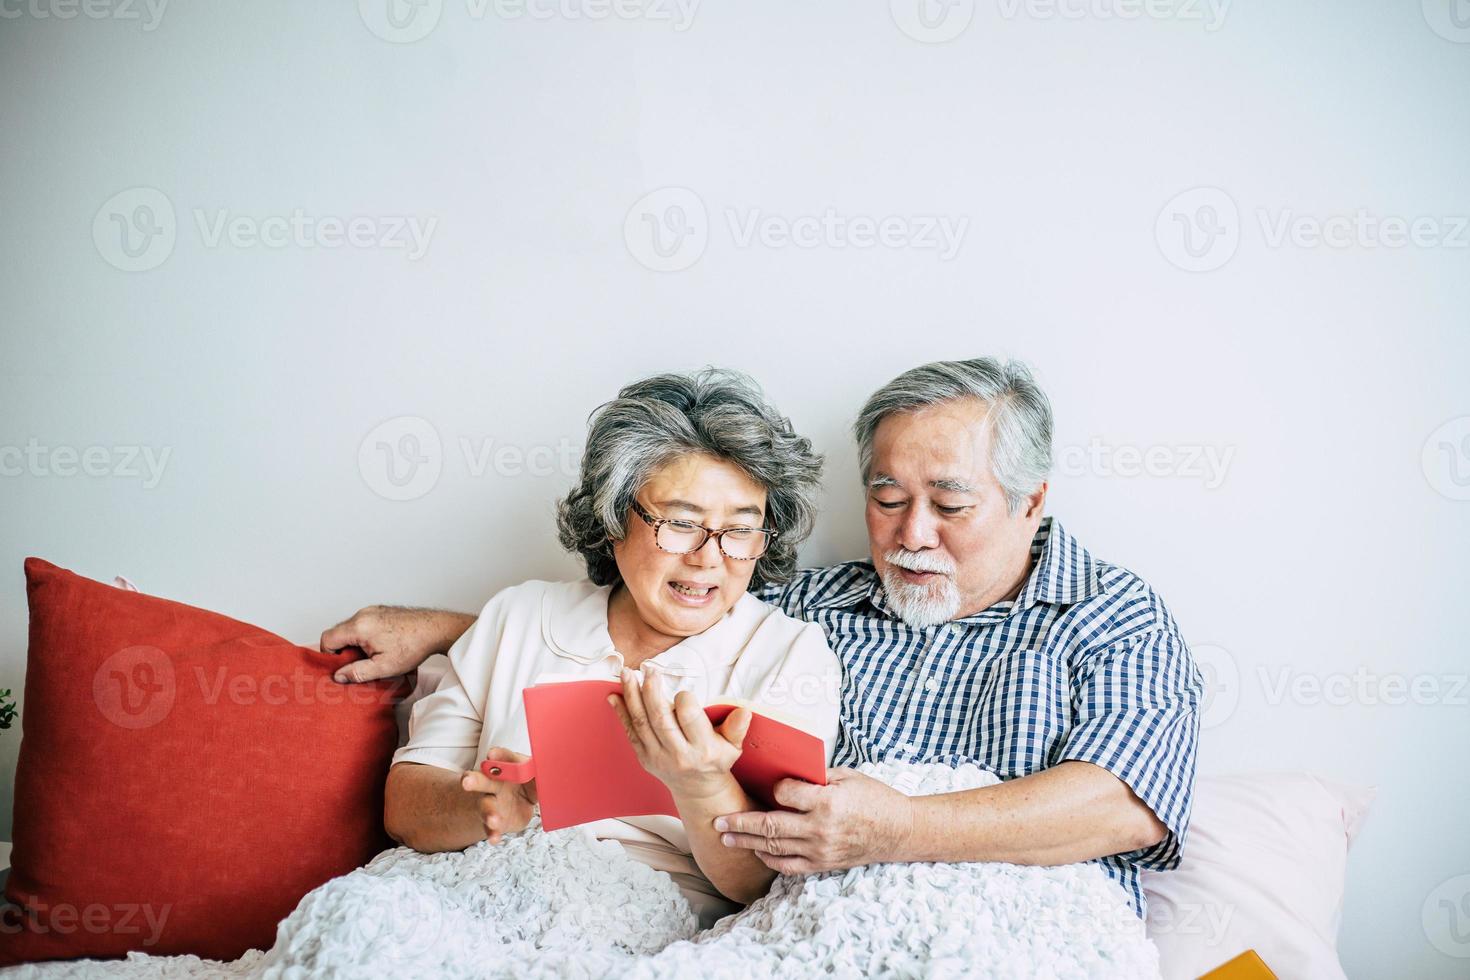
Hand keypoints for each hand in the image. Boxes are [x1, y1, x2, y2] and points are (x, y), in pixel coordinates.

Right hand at [321, 605, 471, 683]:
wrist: (436, 629)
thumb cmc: (413, 646)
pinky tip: (381, 646)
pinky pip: (363, 623)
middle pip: (338, 632)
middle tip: (359, 663)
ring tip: (373, 655)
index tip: (342, 665)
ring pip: (351, 628)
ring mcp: (373, 610)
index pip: (327, 638)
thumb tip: (339, 676)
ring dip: (355, 643)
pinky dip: (365, 635)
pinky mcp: (381, 610)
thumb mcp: (384, 667)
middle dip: (343, 650)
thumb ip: (358, 672)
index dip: (329, 655)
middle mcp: (363, 614)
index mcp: (359, 626)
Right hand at [460, 747, 536, 843]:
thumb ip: (542, 777)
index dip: (499, 755)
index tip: (492, 754)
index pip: (503, 758)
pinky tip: (494, 839)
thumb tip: (557, 776)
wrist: (515, 804)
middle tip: (467, 781)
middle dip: (474, 780)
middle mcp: (494, 783)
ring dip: (488, 813)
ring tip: (492, 820)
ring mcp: (491, 802)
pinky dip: (492, 833)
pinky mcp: (493, 821)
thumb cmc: (526, 784)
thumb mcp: (536, 778)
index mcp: (507, 768)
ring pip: (485, 806)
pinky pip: (490, 828)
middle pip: (483, 780)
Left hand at [609, 667, 751, 801]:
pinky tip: (615, 695)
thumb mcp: (732, 746)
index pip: (688, 717)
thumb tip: (743, 712)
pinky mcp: (644, 757)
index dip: (684, 699)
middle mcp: (678, 754)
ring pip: (641, 722)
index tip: (682, 692)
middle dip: (651, 690)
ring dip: (631, 696)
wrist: (698, 790)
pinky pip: (630, 732)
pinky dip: (621, 713)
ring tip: (626, 674)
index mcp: (702, 749)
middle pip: (660, 718)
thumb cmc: (716, 760)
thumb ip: (736, 728)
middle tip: (648, 669)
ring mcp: (658, 757)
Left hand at [713, 768, 914, 874]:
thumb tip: (784, 772)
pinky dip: (769, 859)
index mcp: (826, 801)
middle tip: (717, 820)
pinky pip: (788, 866)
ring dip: (746, 843)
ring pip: (774, 848)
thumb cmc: (874, 798)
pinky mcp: (823, 864)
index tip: (768, 784)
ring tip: (726, 836)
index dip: (773, 788)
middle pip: (769, 826)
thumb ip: (815, 776)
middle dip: (739, 823)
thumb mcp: (848, 776)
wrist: (899, 831)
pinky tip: (756, 852)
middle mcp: (820, 829)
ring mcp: (820, 850)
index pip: (784, 794)